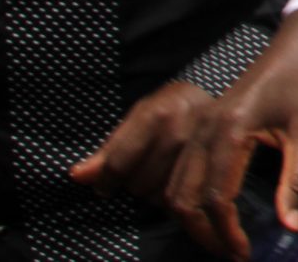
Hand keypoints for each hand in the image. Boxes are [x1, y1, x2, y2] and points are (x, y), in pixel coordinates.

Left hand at [70, 80, 210, 200]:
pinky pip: (180, 199)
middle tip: (140, 170)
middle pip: (138, 184)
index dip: (107, 180)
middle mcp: (179, 133)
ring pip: (158, 195)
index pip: (118, 164)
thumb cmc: (172, 106)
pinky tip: (173, 180)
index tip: (106, 184)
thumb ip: (109, 148)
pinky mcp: (213, 169)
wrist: (220, 96)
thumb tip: (77, 176)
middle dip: (132, 183)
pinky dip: (170, 196)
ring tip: (157, 173)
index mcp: (157, 115)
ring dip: (151, 192)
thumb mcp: (139, 117)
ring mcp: (200, 152)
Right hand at [167, 8, 297, 259]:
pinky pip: (183, 170)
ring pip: (177, 186)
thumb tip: (291, 228)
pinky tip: (212, 210)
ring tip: (223, 238)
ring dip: (193, 218)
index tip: (245, 252)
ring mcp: (201, 124)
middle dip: (204, 233)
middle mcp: (206, 128)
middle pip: (185, 197)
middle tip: (232, 252)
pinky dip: (189, 197)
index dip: (228, 232)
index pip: (217, 197)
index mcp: (230, 130)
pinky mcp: (205, 123)